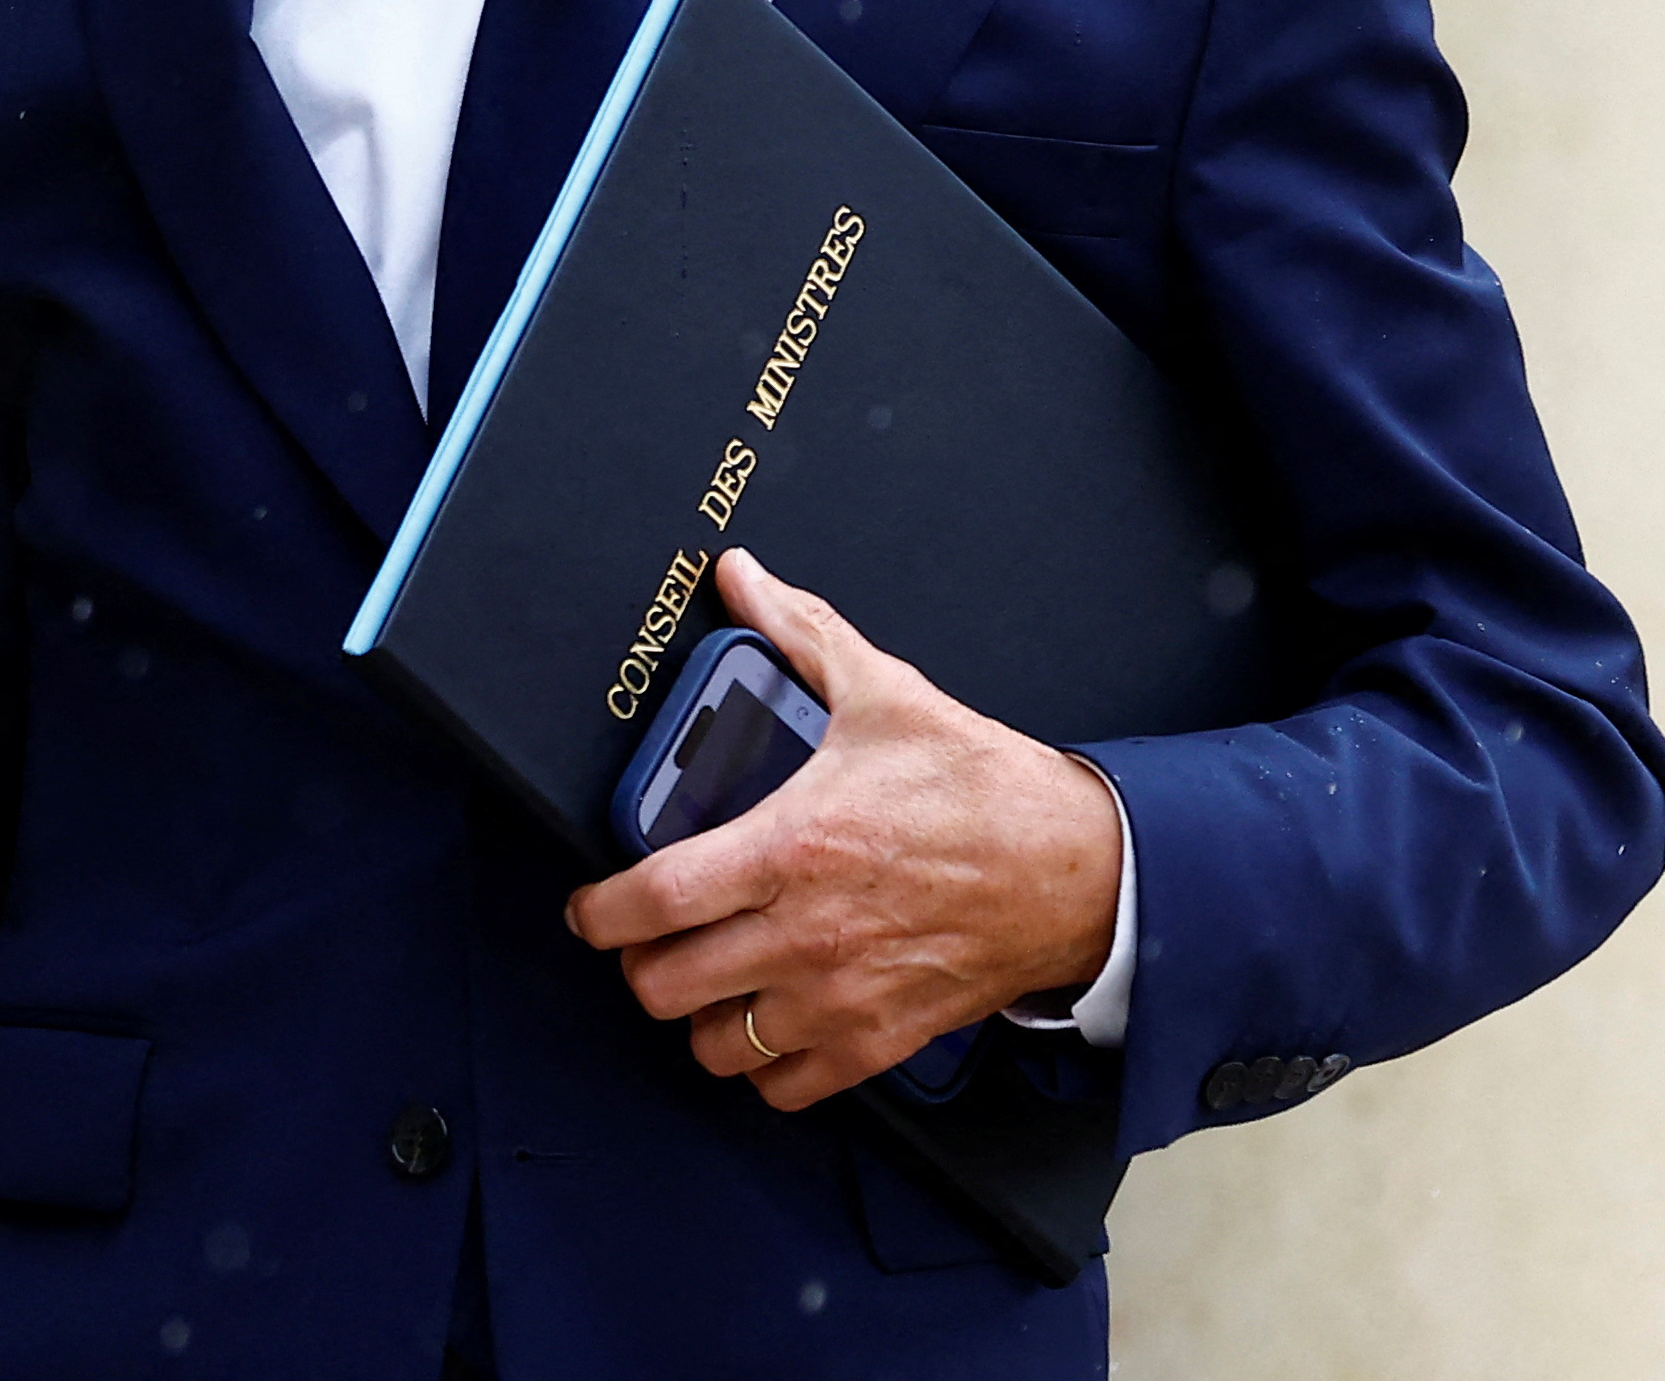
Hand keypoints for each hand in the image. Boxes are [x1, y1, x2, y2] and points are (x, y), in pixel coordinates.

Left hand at [560, 546, 1123, 1109]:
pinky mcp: (877, 1041)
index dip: (600, 912)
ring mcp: (839, 998)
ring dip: (697, 1013)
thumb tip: (740, 578)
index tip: (589, 907)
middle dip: (640, 962)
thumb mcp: (884, 692)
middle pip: (665, 984)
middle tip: (650, 935)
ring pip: (714, 1045)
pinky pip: (782, 1086)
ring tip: (706, 975)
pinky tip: (765, 1018)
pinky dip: (761, 1062)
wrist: (1075, 870)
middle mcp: (805, 933)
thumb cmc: (981, 787)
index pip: (654, 900)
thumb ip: (799, 633)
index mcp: (792, 845)